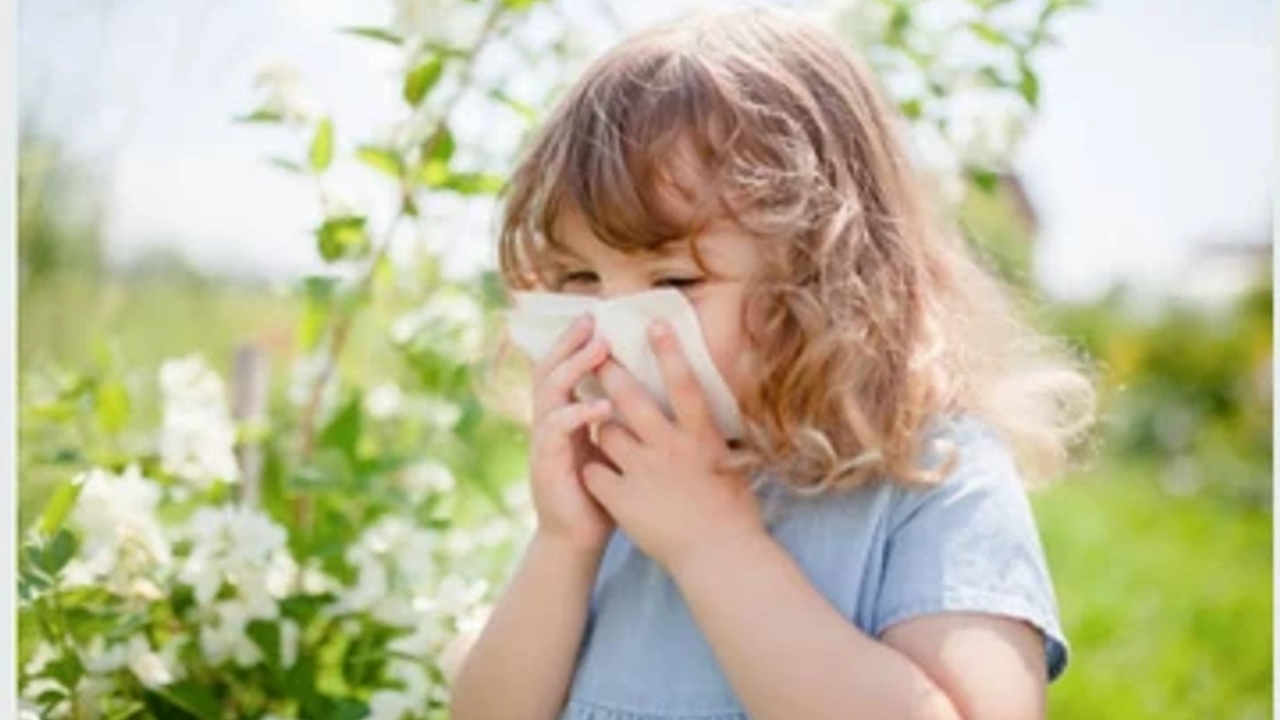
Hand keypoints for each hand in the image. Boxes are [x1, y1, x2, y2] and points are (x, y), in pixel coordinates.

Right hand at [527, 313, 617, 554]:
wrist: (579, 539)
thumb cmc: (602, 493)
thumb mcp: (613, 448)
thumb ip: (621, 419)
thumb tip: (655, 388)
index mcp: (564, 416)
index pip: (563, 368)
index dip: (575, 342)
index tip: (598, 317)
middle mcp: (549, 423)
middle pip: (549, 370)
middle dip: (569, 343)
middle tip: (592, 320)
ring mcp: (544, 443)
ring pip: (549, 393)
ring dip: (573, 368)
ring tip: (598, 350)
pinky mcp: (546, 465)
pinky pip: (556, 431)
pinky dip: (578, 414)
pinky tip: (600, 406)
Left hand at [581, 320, 764, 573]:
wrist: (719, 558)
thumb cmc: (735, 515)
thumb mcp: (732, 466)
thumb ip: (714, 439)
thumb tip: (709, 417)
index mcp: (701, 437)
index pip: (683, 384)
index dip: (669, 352)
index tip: (654, 324)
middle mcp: (670, 448)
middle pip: (632, 399)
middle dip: (611, 373)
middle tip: (597, 355)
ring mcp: (643, 473)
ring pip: (606, 432)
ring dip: (600, 424)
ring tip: (598, 421)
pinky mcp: (623, 499)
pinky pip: (594, 471)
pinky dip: (592, 468)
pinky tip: (592, 470)